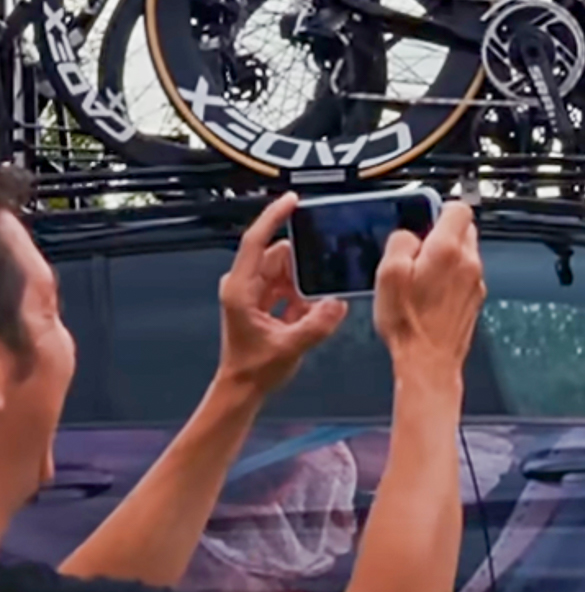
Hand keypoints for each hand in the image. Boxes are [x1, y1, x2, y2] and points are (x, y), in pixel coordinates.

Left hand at [217, 193, 346, 395]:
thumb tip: (337, 304)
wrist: (242, 389)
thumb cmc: (253, 370)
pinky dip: (303, 295)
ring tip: (314, 304)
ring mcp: (253, 293)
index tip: (292, 201)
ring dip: (304, 283)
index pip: (256, 242)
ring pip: (286, 271)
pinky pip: (288, 286)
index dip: (274, 218)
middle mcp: (244, 285)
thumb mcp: (289, 347)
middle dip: (303, 264)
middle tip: (324, 274)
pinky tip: (312, 312)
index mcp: (240, 289)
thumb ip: (316, 325)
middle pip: (279, 256)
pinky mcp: (263, 302)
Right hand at [374, 201, 484, 377]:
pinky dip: (449, 277)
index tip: (424, 217)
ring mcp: (475, 282)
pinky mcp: (474, 299)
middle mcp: (469, 263)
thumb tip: (409, 234)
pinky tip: (429, 293)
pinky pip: (463, 276)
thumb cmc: (409, 323)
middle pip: (463, 230)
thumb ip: (400, 242)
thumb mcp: (388, 273)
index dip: (439, 207)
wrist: (428, 361)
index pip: (459, 208)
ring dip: (445, 256)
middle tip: (416, 249)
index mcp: (448, 250)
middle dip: (440, 233)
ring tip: (419, 275)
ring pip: (464, 253)